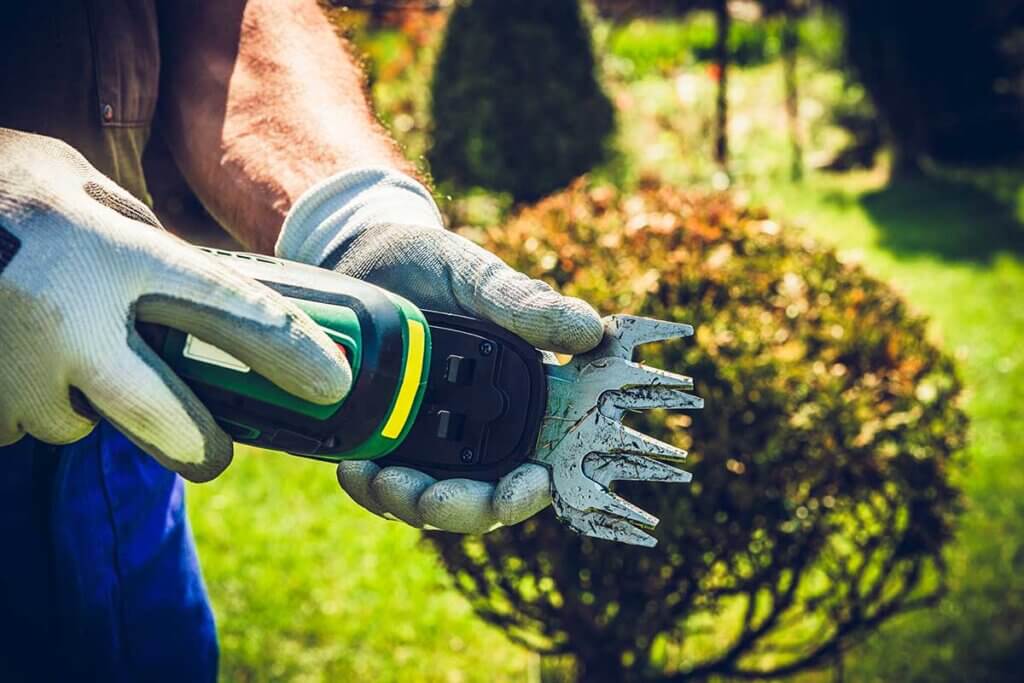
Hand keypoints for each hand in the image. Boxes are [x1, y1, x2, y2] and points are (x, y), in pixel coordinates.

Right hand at [0, 129, 350, 481]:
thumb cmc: (4, 192)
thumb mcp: (84, 187)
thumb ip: (146, 239)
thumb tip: (204, 290)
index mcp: (116, 253)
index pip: (232, 311)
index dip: (293, 351)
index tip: (334, 382)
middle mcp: (72, 318)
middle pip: (170, 420)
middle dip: (202, 446)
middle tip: (214, 451)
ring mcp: (18, 368)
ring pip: (84, 422)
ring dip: (87, 400)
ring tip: (60, 344)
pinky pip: (27, 422)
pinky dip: (33, 398)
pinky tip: (19, 353)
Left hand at [278, 168, 603, 532]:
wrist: (364, 256)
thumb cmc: (433, 264)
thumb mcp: (477, 278)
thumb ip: (524, 304)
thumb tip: (589, 329)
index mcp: (521, 395)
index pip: (539, 464)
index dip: (531, 489)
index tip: (518, 492)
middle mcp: (480, 427)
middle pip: (481, 498)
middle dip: (457, 508)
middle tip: (427, 497)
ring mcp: (431, 438)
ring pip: (430, 500)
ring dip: (409, 503)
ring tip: (376, 478)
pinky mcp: (387, 437)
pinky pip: (383, 482)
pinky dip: (371, 486)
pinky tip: (353, 467)